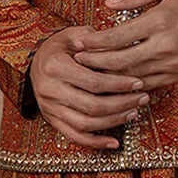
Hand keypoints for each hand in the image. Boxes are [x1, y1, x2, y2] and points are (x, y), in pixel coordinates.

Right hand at [28, 25, 151, 151]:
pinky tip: (114, 142)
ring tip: (133, 112)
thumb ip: (93, 39)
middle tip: (142, 98)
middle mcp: (50, 89)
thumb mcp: (73, 34)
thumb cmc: (59, 47)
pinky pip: (74, 136)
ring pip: (85, 124)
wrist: (35, 61)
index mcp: (55, 66)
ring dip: (113, 121)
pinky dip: (95, 143)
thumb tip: (116, 46)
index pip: (93, 82)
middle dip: (122, 104)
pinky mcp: (52, 119)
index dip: (119, 85)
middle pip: (92, 106)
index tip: (138, 83)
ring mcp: (49, 107)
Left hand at [77, 0, 177, 92]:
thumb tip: (109, 3)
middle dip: (95, 61)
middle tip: (78, 59)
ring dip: (108, 76)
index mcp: (160, 21)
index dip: (94, 41)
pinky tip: (113, 81)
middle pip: (119, 60)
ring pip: (130, 76)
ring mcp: (171, 64)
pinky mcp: (176, 76)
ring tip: (89, 71)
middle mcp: (164, 45)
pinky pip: (146, 85)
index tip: (78, 41)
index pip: (117, 36)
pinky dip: (127, 85)